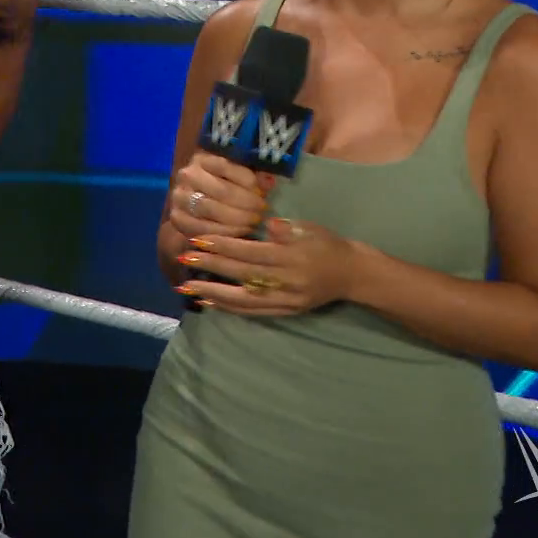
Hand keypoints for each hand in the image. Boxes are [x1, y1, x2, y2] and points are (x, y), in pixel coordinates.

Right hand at [166, 152, 271, 241]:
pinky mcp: (177, 218)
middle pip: (221, 190)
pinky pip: (202, 228)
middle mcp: (186, 175)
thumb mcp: (239, 176)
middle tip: (262, 211)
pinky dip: (224, 232)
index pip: (226, 166)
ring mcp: (179, 197)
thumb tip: (269, 181)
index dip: (248, 181)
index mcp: (202, 158)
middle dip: (246, 203)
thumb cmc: (226, 186)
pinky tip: (240, 232)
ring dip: (237, 218)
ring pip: (211, 209)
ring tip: (254, 222)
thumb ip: (254, 177)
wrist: (198, 206)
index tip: (264, 192)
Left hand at [174, 217, 362, 314]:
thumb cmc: (326, 244)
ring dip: (214, 293)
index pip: (250, 252)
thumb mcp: (309, 228)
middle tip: (185, 259)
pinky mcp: (286, 311)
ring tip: (188, 287)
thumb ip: (286, 228)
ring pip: (244, 298)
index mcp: (291, 257)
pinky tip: (209, 302)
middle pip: (242, 274)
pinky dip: (230, 308)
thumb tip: (265, 225)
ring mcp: (285, 299)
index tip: (199, 240)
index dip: (223, 246)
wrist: (352, 274)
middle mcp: (286, 281)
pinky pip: (254, 311)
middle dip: (211, 267)